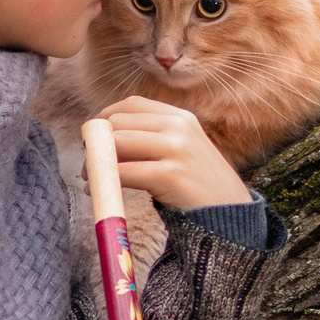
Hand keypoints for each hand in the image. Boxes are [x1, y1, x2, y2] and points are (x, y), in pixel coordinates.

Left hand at [100, 97, 249, 210]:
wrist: (229, 215)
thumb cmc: (198, 185)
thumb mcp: (183, 150)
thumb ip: (153, 138)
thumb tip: (104, 138)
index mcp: (180, 117)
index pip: (131, 104)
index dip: (105, 118)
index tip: (94, 139)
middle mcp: (179, 127)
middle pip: (119, 122)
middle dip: (96, 143)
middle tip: (90, 164)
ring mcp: (176, 149)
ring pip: (117, 143)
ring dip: (96, 162)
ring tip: (93, 179)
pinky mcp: (170, 175)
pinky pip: (124, 172)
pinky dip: (106, 181)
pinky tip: (103, 191)